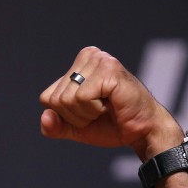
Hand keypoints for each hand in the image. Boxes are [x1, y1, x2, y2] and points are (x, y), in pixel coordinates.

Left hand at [39, 46, 182, 158]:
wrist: (141, 131)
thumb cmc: (110, 125)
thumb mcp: (74, 128)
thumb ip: (54, 126)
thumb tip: (45, 116)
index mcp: (77, 65)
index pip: (47, 98)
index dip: (65, 115)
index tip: (88, 112)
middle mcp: (88, 56)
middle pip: (55, 99)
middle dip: (76, 116)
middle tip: (99, 111)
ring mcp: (99, 60)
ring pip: (67, 99)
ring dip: (86, 113)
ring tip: (106, 107)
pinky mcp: (109, 69)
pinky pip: (82, 97)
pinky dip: (94, 109)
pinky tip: (111, 103)